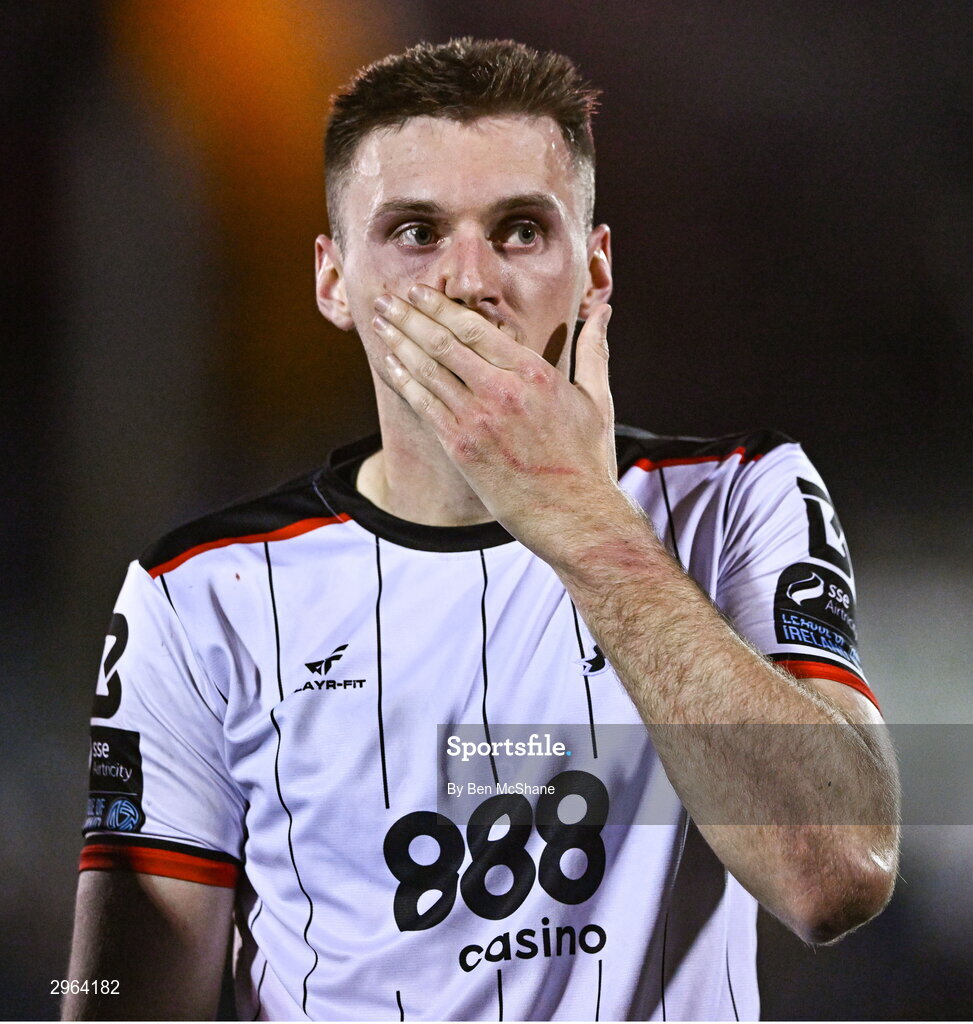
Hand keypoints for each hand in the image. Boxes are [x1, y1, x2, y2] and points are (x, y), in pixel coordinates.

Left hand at [372, 285, 624, 560]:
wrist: (575, 515)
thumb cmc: (588, 460)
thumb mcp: (597, 399)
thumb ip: (593, 351)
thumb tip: (604, 313)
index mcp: (534, 372)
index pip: (475, 327)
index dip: (439, 306)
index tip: (418, 293)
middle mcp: (502, 390)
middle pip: (443, 342)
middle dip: (409, 317)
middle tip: (386, 300)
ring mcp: (478, 419)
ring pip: (428, 370)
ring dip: (399, 343)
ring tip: (380, 324)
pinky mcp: (462, 448)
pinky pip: (424, 405)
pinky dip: (404, 381)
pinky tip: (389, 364)